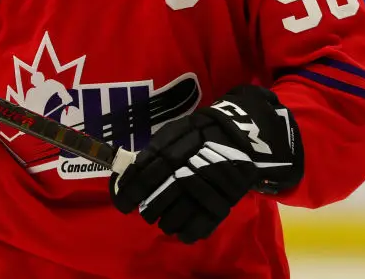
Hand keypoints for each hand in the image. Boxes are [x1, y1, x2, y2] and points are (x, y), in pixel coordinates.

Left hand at [109, 85, 302, 243]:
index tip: (122, 204)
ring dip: (165, 222)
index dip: (128, 193)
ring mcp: (206, 186)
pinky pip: (201, 225)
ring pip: (176, 215)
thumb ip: (152, 152)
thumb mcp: (174, 131)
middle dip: (148, 209)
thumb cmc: (200, 131)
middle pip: (158, 198)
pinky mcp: (224, 200)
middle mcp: (187, 168)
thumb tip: (129, 174)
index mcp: (173, 148)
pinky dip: (187, 232)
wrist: (242, 132)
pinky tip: (181, 231)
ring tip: (163, 221)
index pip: (143, 176)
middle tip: (146, 212)